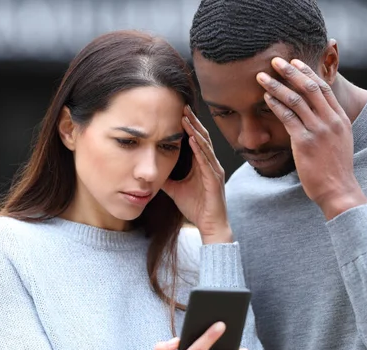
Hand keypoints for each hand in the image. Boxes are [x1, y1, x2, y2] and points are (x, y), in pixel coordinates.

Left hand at [163, 106, 232, 243]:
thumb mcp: (175, 189)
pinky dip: (199, 149)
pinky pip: (207, 161)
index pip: (196, 140)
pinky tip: (192, 139)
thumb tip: (151, 171)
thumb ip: (166, 178)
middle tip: (184, 106)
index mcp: (203, 165)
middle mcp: (211, 164)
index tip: (179, 112)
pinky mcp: (215, 180)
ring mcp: (214, 171)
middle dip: (193, 122)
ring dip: (195, 131)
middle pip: (202, 138)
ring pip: (205, 146)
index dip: (189, 126)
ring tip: (186, 118)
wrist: (210, 226)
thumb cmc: (196, 208)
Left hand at [256, 57, 366, 219]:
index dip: (307, 72)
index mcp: (340, 118)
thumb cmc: (335, 169)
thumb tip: (316, 114)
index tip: (294, 62)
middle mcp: (331, 120)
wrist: (338, 189)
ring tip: (262, 76)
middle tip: (275, 60)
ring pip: (296, 100)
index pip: (323, 88)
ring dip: (277, 85)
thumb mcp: (339, 141)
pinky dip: (276, 105)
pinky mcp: (305, 142)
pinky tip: (265, 98)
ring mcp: (319, 130)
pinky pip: (288, 118)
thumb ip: (328, 125)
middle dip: (291, 72)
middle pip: (310, 87)